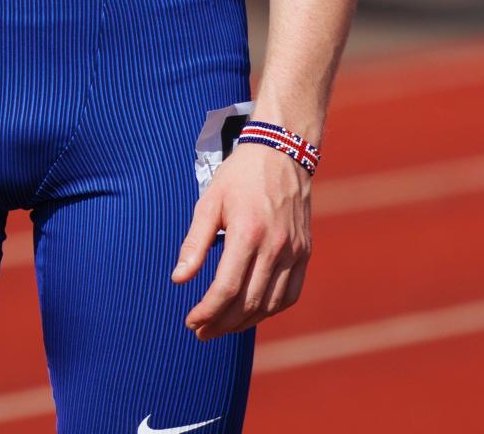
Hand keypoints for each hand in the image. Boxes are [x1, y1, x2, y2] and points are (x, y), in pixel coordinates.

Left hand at [172, 142, 311, 339]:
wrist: (281, 152)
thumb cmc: (239, 176)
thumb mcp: (209, 202)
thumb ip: (194, 243)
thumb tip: (178, 280)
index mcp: (248, 232)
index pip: (226, 288)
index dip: (206, 311)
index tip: (190, 321)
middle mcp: (275, 246)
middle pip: (247, 303)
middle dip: (221, 324)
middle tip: (200, 331)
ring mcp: (294, 252)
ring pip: (270, 305)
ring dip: (244, 323)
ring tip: (221, 327)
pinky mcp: (305, 252)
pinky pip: (290, 295)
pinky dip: (270, 311)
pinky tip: (251, 313)